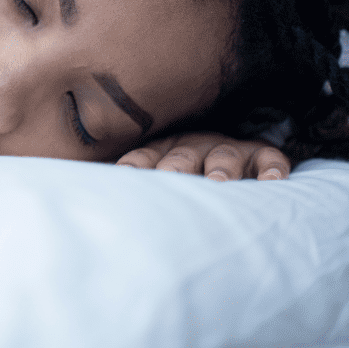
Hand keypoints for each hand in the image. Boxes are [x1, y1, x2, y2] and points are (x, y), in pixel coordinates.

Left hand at [116, 132, 290, 180]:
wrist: (231, 144)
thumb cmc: (182, 170)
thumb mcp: (154, 174)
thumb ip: (125, 191)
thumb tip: (77, 203)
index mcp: (160, 151)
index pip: (142, 158)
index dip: (132, 167)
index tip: (120, 179)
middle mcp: (192, 146)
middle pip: (180, 156)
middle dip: (175, 167)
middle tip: (171, 180)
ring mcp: (227, 148)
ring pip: (223, 155)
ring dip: (221, 167)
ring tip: (219, 181)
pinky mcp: (261, 155)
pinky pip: (270, 158)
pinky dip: (271, 169)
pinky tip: (270, 182)